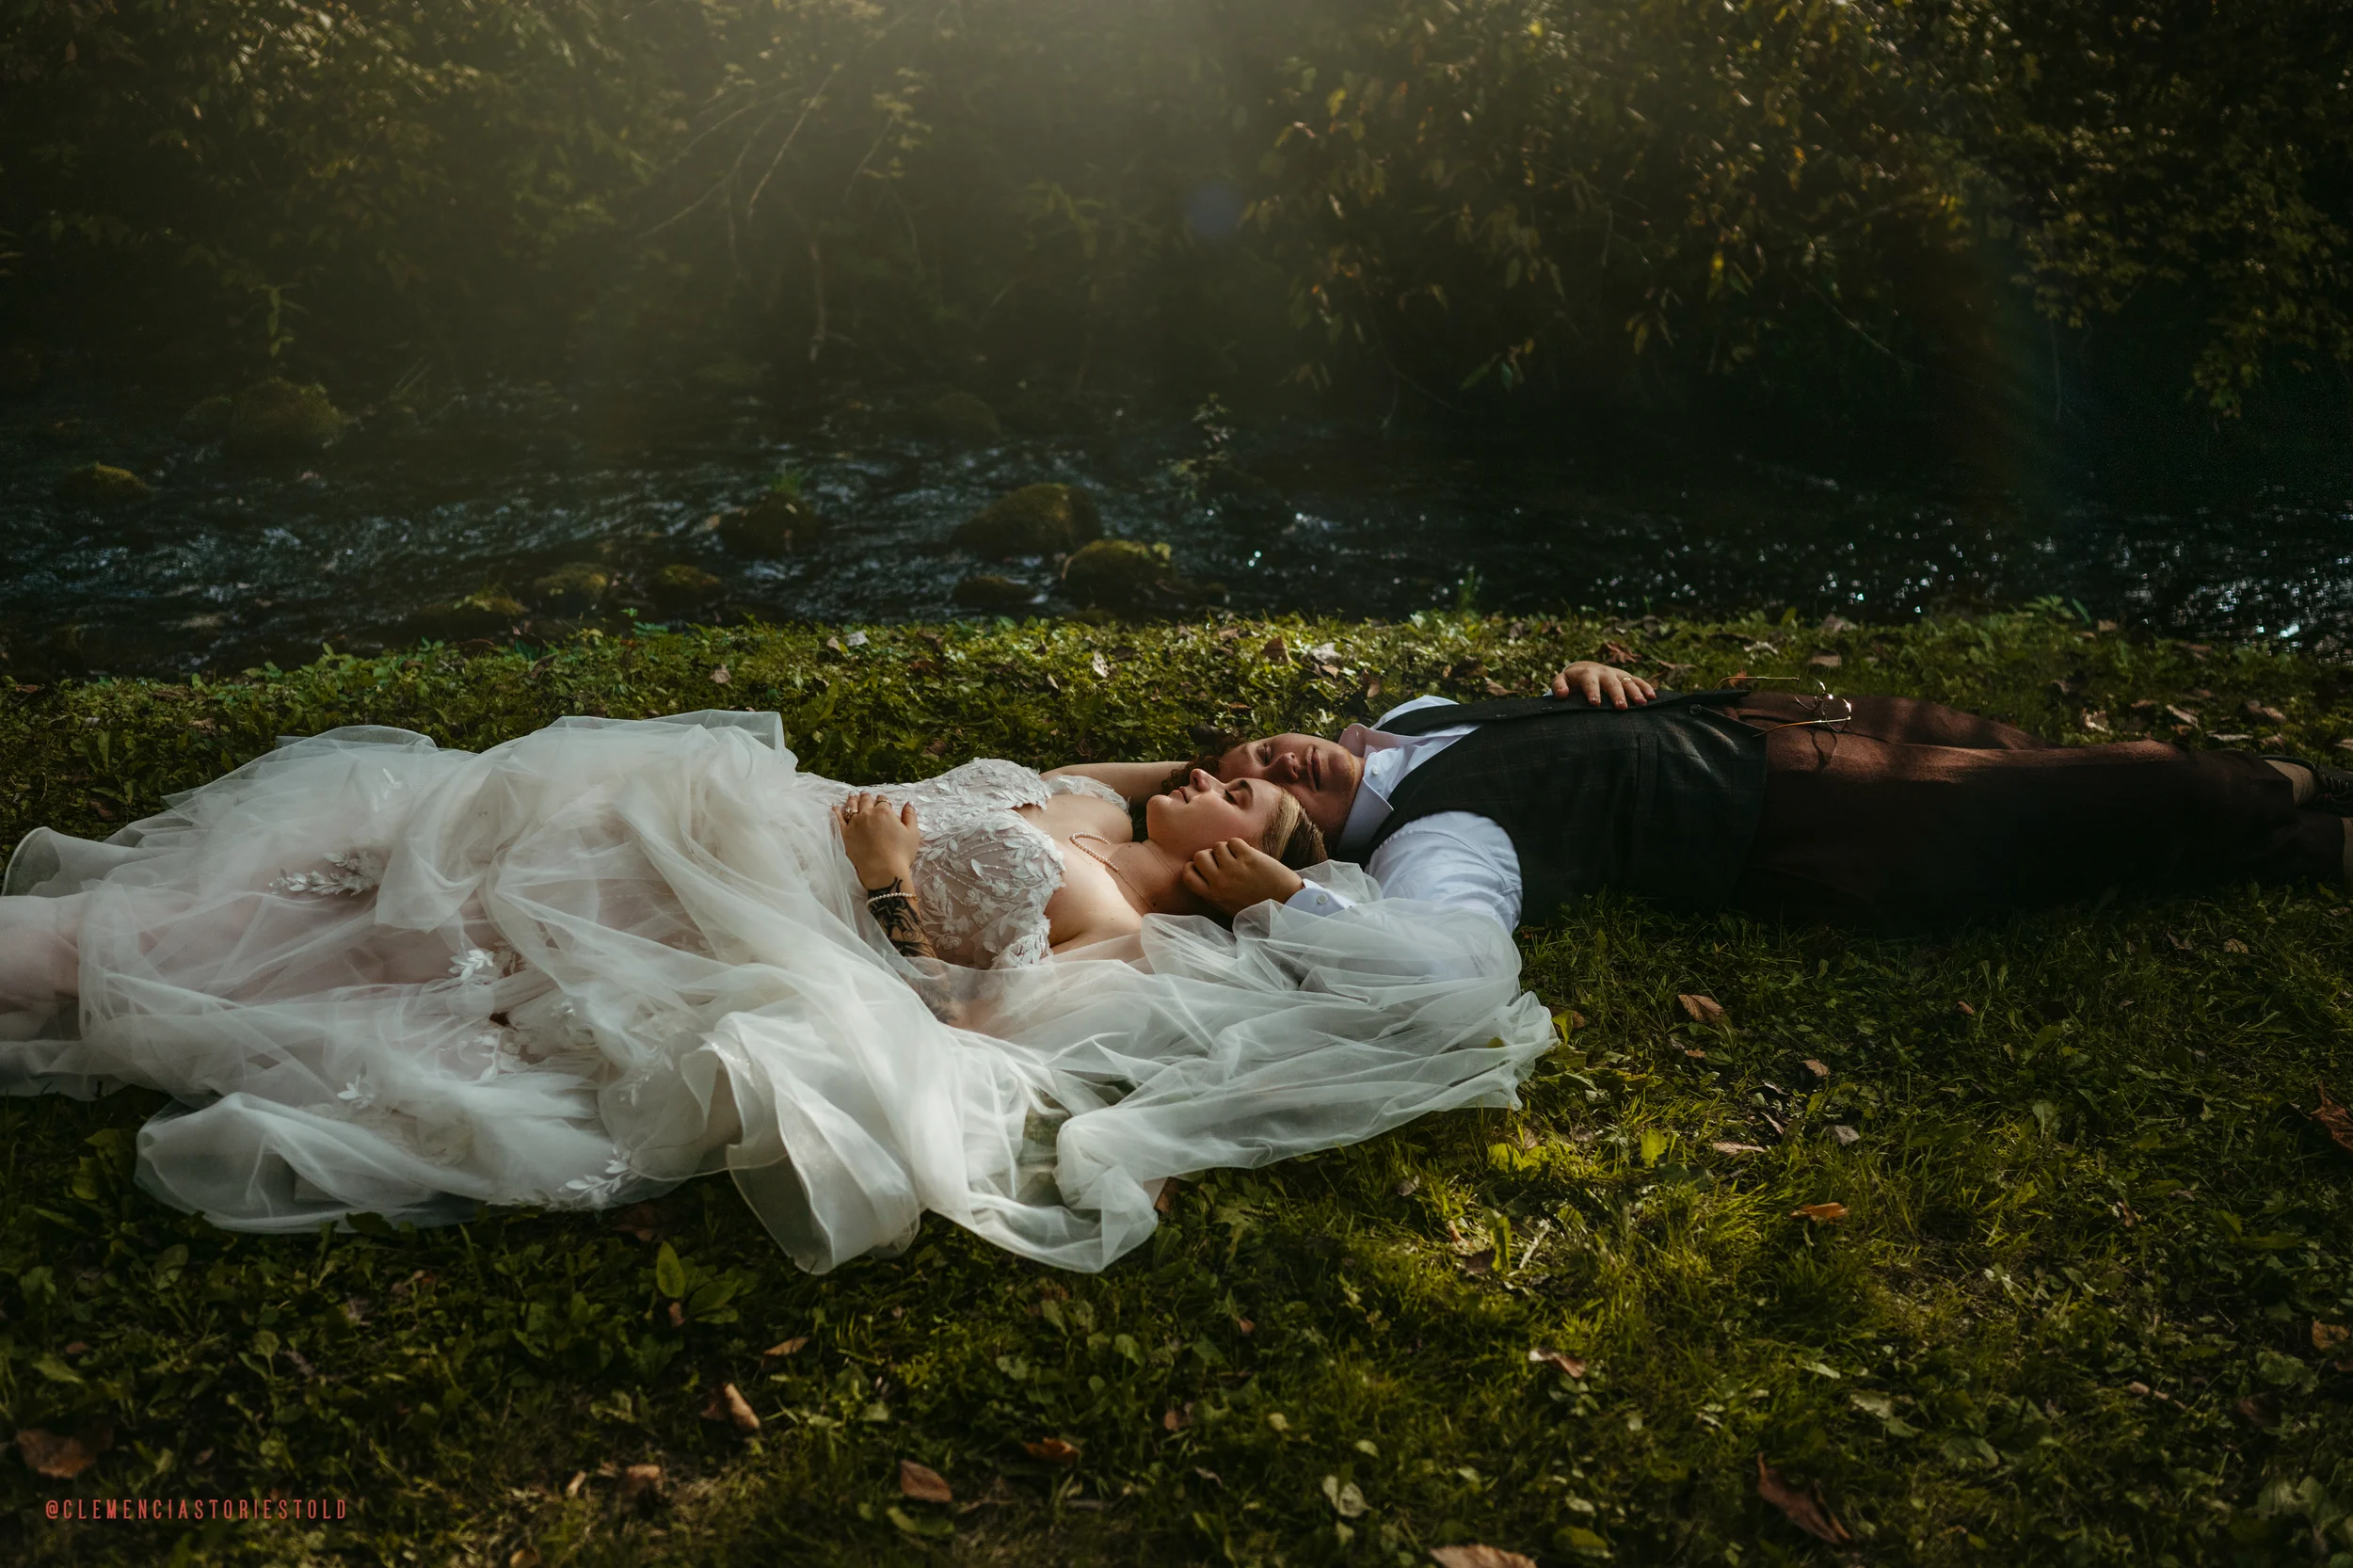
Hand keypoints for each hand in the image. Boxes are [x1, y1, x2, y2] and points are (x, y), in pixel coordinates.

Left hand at [836, 792, 920, 887]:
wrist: (883, 871)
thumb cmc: (901, 854)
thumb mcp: (913, 834)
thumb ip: (910, 816)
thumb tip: (908, 804)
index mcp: (884, 812)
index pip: (882, 800)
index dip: (883, 800)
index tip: (882, 801)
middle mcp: (867, 814)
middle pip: (865, 801)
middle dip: (866, 797)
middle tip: (864, 795)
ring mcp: (854, 824)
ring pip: (851, 807)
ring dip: (852, 800)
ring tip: (852, 797)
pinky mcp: (845, 834)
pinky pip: (838, 819)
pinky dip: (837, 812)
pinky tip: (835, 808)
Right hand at [1181, 838, 1305, 915]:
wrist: (1286, 904)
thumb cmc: (1258, 908)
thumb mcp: (1229, 907)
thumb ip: (1215, 892)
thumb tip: (1206, 874)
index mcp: (1213, 896)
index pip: (1188, 875)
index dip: (1193, 867)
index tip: (1202, 867)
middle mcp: (1220, 882)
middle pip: (1200, 856)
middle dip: (1209, 855)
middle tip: (1221, 860)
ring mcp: (1234, 869)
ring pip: (1218, 846)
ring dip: (1227, 849)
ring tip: (1238, 857)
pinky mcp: (1249, 857)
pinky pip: (1234, 841)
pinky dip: (1239, 845)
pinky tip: (1247, 854)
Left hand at [1550, 660, 1654, 708]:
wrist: (1585, 669)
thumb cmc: (1572, 681)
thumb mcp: (1562, 681)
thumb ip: (1558, 687)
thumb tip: (1561, 695)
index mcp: (1586, 674)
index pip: (1589, 682)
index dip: (1592, 691)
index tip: (1595, 703)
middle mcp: (1603, 672)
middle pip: (1611, 682)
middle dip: (1617, 694)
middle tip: (1621, 707)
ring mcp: (1617, 674)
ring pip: (1627, 681)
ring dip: (1635, 691)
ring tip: (1641, 703)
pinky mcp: (1626, 677)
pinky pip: (1638, 681)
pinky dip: (1646, 687)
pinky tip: (1653, 697)